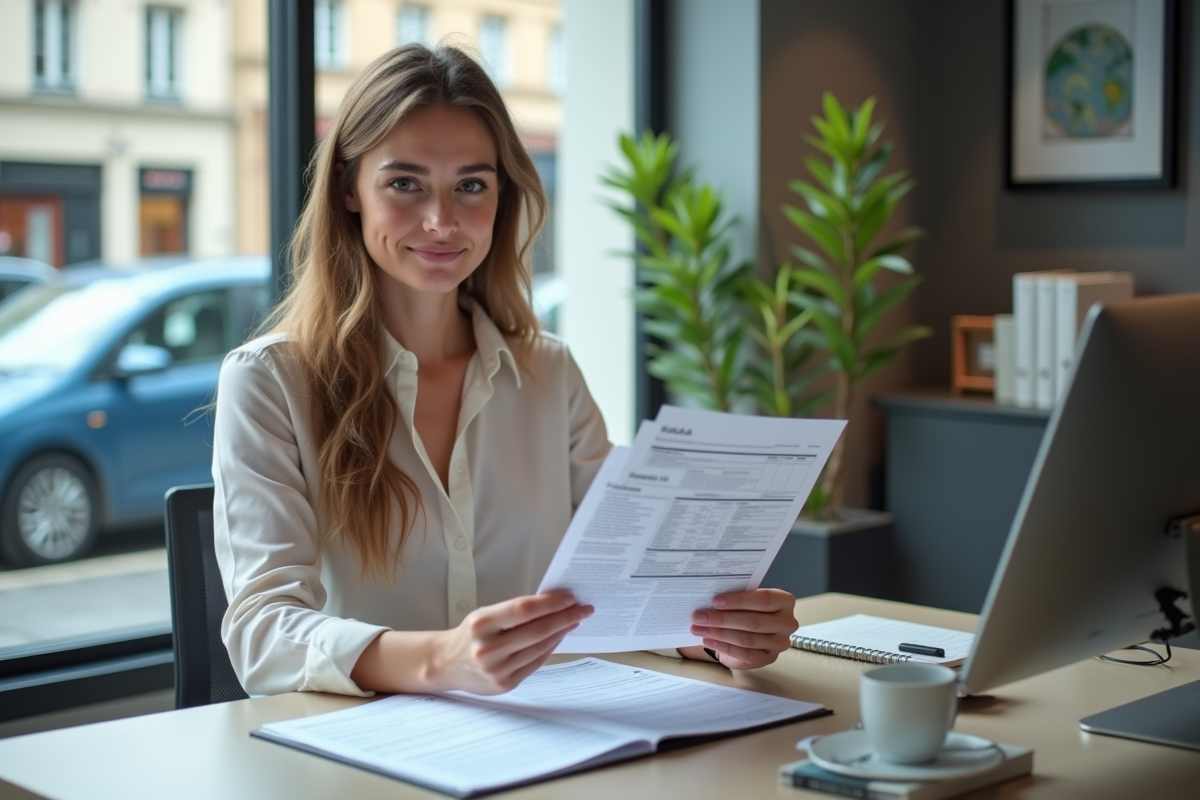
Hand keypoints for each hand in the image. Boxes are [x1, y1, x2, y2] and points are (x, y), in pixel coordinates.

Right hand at [429, 593, 592, 694]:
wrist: (445, 664)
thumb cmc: (470, 635)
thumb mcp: (485, 616)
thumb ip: (514, 612)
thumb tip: (552, 604)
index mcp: (481, 623)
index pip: (523, 610)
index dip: (550, 603)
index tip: (570, 597)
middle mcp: (488, 648)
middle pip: (536, 630)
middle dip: (565, 618)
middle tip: (583, 609)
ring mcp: (496, 669)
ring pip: (539, 647)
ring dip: (561, 633)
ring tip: (574, 621)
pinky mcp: (504, 684)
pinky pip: (535, 663)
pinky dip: (550, 648)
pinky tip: (559, 637)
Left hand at [688, 588, 797, 669]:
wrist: (751, 632)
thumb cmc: (747, 609)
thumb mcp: (745, 599)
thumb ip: (736, 597)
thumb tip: (709, 596)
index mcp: (784, 601)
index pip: (764, 599)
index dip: (739, 600)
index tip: (715, 600)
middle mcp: (787, 623)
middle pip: (753, 622)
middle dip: (722, 619)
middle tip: (699, 617)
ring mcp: (780, 643)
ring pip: (747, 639)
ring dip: (719, 634)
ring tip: (699, 629)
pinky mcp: (769, 658)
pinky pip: (746, 654)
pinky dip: (724, 647)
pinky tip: (709, 641)